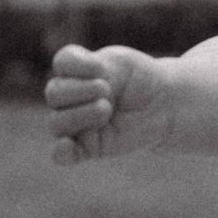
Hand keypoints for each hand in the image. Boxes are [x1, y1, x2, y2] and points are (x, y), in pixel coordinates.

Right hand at [45, 43, 174, 163]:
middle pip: (54, 93)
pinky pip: (62, 155)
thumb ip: (95, 67)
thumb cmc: (141, 80)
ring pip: (56, 122)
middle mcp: (70, 97)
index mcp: (78, 70)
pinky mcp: (86, 147)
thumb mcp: (123, 63)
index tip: (101, 68)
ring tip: (106, 110)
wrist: (163, 105)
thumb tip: (75, 84)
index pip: (63, 62)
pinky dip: (61, 152)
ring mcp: (76, 122)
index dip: (78, 64)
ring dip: (79, 115)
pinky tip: (66, 145)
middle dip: (79, 91)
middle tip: (107, 91)